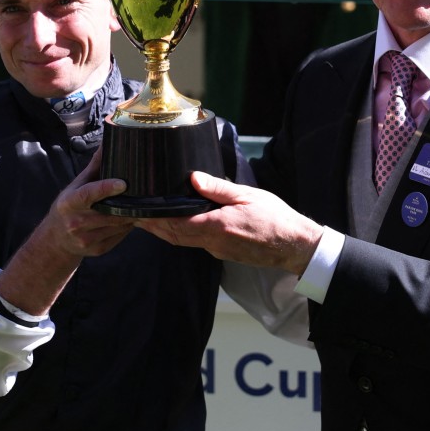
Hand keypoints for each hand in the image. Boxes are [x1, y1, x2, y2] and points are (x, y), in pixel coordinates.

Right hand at [0, 150, 134, 314]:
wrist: (56, 239)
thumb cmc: (69, 206)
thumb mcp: (76, 185)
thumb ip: (95, 166)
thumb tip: (108, 141)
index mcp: (69, 203)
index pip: (89, 195)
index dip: (106, 188)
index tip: (123, 183)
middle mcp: (75, 223)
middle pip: (109, 212)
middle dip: (126, 204)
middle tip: (141, 193)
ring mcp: (85, 239)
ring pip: (118, 225)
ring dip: (130, 215)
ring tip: (137, 205)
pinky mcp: (96, 250)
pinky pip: (119, 237)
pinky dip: (126, 227)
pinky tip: (128, 219)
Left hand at [139, 171, 323, 274]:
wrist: (294, 245)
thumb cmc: (275, 218)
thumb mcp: (247, 196)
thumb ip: (218, 188)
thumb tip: (193, 178)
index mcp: (216, 226)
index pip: (176, 224)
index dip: (155, 219)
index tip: (139, 211)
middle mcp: (213, 242)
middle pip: (174, 236)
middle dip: (153, 227)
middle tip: (135, 216)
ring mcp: (217, 250)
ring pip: (183, 242)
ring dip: (165, 232)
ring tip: (149, 220)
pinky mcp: (224, 252)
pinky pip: (196, 244)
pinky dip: (181, 235)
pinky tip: (178, 225)